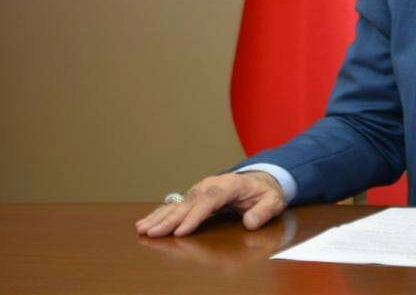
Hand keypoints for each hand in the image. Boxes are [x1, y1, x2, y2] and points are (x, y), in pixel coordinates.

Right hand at [135, 171, 285, 237]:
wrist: (258, 181)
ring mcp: (199, 191)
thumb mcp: (273, 201)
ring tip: (142, 229)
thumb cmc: (264, 193)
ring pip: (177, 205)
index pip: (210, 200)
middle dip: (170, 220)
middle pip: (188, 204)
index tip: (181, 231)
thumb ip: (263, 211)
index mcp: (229, 185)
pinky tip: (144, 224)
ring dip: (159, 218)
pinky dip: (158, 215)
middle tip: (153, 233)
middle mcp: (210, 186)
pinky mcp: (193, 198)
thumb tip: (250, 222)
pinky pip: (174, 207)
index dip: (195, 216)